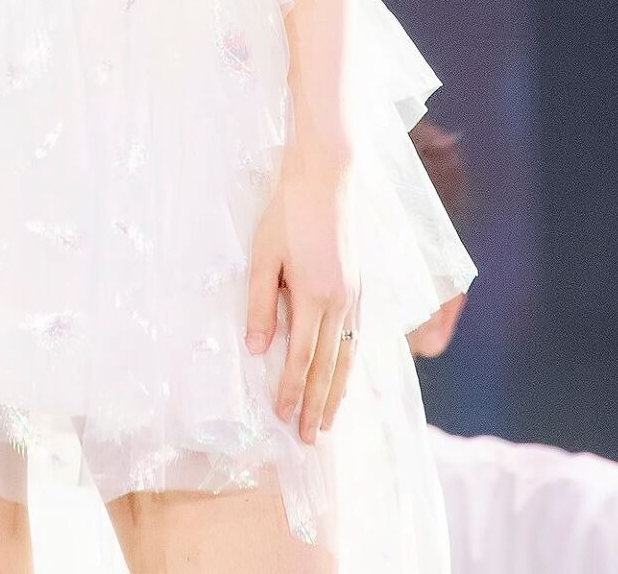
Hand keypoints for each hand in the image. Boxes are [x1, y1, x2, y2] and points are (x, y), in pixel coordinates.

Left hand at [244, 149, 362, 445]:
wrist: (326, 179)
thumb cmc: (288, 214)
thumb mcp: (263, 256)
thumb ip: (260, 304)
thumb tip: (255, 350)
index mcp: (314, 297)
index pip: (301, 359)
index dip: (292, 391)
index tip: (283, 418)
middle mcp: (341, 304)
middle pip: (328, 367)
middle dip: (318, 405)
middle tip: (310, 439)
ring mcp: (356, 296)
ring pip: (348, 357)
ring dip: (338, 392)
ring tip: (330, 420)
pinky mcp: (362, 287)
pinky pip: (359, 338)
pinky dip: (353, 365)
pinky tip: (347, 377)